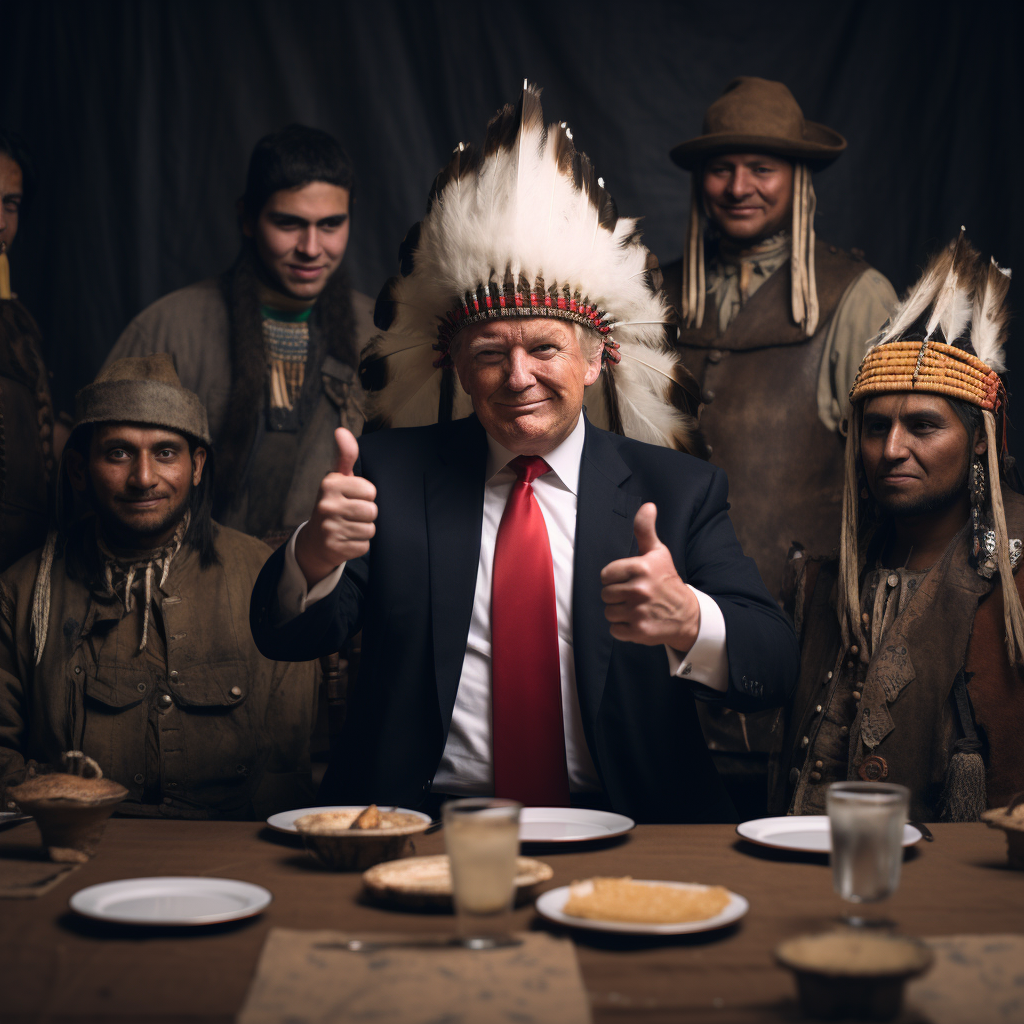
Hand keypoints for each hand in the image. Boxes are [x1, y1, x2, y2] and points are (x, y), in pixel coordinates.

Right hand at [294, 427, 377, 587]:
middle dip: (366, 514)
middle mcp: (327, 505)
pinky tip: (346, 540)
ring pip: (370, 530)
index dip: (366, 496)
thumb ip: (346, 456)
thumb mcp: (338, 479)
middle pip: (372, 511)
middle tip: (351, 515)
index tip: (351, 498)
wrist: (314, 541)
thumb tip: (341, 431)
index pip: (371, 491)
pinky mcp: (334, 548)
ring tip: (348, 527)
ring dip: (363, 530)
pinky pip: (365, 546)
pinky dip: (358, 545)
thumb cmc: (334, 505)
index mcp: (330, 484)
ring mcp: (329, 528)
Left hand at [600, 503, 700, 650]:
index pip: (605, 574)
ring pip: (608, 612)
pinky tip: (637, 620)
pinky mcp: (639, 631)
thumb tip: (647, 506)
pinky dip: (623, 628)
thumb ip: (646, 530)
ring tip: (635, 608)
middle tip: (634, 595)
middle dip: (616, 595)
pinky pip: (614, 630)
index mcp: (641, 568)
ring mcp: (639, 612)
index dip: (614, 578)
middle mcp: (640, 590)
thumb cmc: (667, 580)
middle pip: (605, 594)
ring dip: (619, 612)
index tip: (628, 579)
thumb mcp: (658, 552)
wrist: (687, 614)